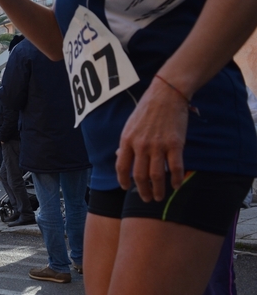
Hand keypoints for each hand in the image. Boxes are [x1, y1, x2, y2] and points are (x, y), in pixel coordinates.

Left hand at [116, 80, 187, 201]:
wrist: (166, 94)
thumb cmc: (147, 109)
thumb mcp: (129, 125)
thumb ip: (125, 143)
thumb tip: (118, 156)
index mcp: (127, 140)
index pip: (121, 167)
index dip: (123, 180)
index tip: (126, 188)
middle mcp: (141, 145)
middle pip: (139, 175)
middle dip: (143, 190)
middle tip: (147, 199)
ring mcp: (158, 145)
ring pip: (156, 175)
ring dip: (158, 189)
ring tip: (160, 197)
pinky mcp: (175, 144)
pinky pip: (175, 167)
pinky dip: (175, 179)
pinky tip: (176, 186)